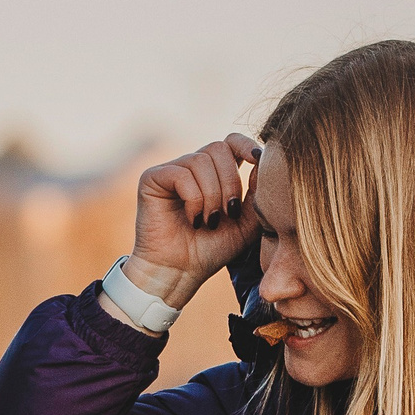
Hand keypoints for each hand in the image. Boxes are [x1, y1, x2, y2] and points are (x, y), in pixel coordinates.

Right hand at [122, 134, 261, 309]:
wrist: (180, 273)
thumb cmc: (212, 249)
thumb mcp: (247, 222)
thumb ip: (258, 191)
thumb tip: (261, 160)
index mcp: (215, 172)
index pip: (231, 141)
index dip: (245, 146)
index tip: (257, 161)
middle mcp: (192, 167)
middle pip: (219, 148)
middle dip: (230, 182)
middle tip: (230, 213)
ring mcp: (172, 170)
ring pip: (201, 161)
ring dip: (212, 195)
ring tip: (210, 222)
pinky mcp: (152, 178)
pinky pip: (181, 174)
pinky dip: (194, 199)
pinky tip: (193, 220)